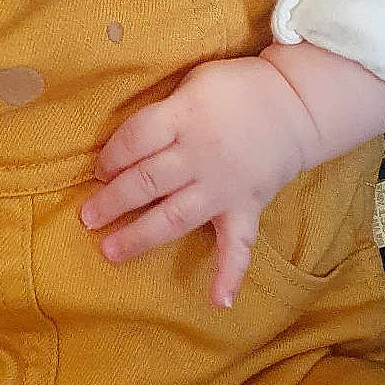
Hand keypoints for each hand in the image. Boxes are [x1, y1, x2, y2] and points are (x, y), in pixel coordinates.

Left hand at [80, 54, 316, 308]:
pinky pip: (239, 243)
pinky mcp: (246, 206)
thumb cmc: (235, 89)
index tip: (98, 172)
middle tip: (87, 218)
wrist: (296, 103)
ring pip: (175, 215)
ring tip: (110, 252)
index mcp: (184, 117)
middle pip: (147, 181)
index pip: (136, 139)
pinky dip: (232, 273)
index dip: (111, 157)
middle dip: (113, 201)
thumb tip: (124, 146)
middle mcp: (200, 155)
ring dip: (141, 236)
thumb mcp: (194, 83)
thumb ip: (163, 113)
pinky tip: (219, 301)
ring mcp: (224, 186)